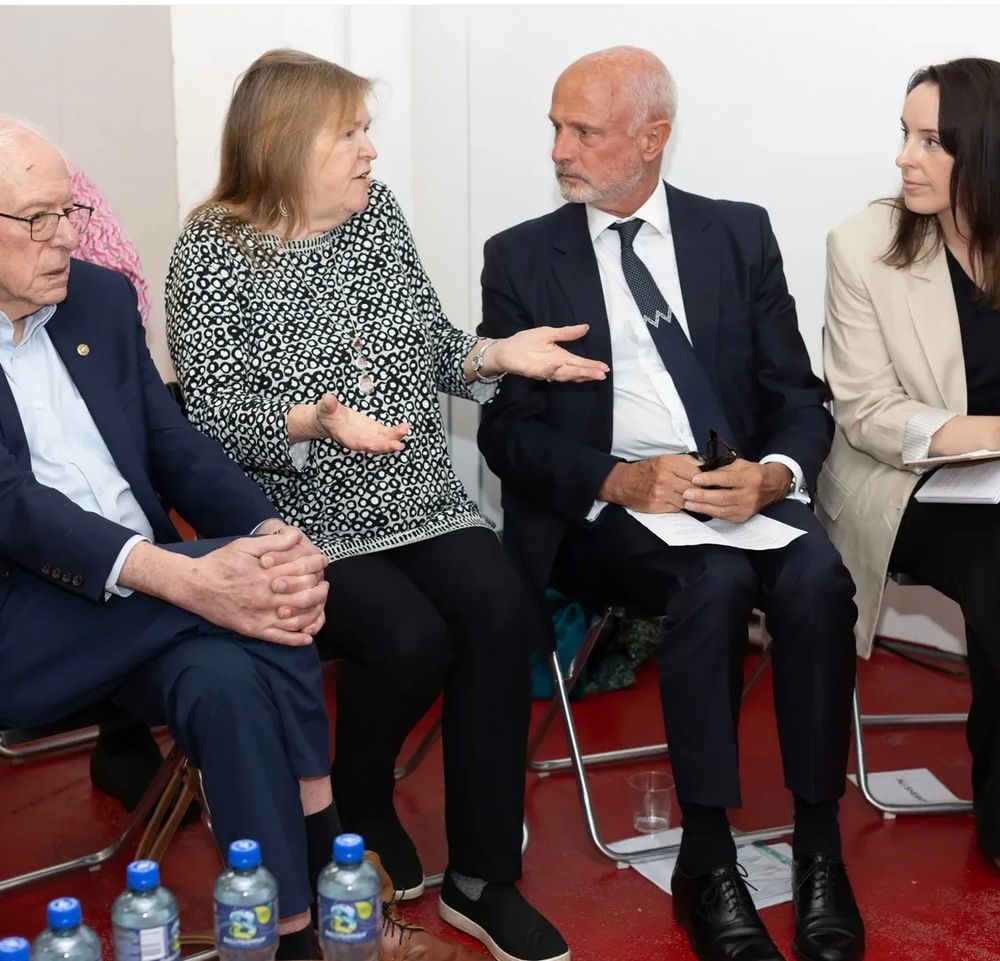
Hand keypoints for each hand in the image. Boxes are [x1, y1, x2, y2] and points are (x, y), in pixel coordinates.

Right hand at [187, 529, 328, 644]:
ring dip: (314, 613)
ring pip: (297, 619)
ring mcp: (260, 617)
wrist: (194, 586)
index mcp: (267, 575)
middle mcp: (266, 598)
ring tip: (320, 605)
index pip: (303, 572)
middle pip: (305, 596)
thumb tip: (297, 536)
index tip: (323, 562)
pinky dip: (296, 639)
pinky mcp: (252, 630)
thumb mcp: (245, 546)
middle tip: (324, 585)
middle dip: (320, 590)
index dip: (317, 565)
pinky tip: (308, 637)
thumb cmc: (220, 563)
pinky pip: (279, 638)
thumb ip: (273, 542)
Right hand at [313, 393, 410, 452]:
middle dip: (386, 446)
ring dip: (395, 438)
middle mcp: (360, 440)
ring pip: (384, 441)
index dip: (366, 445)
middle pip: (374, 446)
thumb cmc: (326, 415)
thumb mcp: (324, 409)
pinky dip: (396, 432)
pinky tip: (405, 427)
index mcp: (347, 437)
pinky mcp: (376, 431)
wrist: (330, 420)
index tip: (375, 446)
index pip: (358, 443)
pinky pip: (388, 434)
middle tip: (398, 445)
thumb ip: (328, 405)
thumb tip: (328, 398)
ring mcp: (369, 437)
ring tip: (405, 430)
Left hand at [487, 325, 608, 382]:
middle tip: (601, 374)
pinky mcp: (532, 371)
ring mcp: (544, 370)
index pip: (579, 363)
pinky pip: (544, 371)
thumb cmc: (526, 342)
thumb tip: (586, 327)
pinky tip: (559, 365)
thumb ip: (567, 333)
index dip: (591, 366)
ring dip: (576, 374)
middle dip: (588, 373)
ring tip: (589, 373)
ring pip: (563, 374)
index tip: (604, 368)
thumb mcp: (549, 333)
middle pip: (574, 371)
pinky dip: (551, 369)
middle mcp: (555, 366)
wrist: (506, 349)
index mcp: (560, 356)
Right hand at [598, 454, 702, 512]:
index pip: (696, 473)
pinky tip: (677, 501)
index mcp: (668, 463)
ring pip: (687, 499)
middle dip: (699, 490)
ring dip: (690, 499)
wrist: (623, 482)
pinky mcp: (657, 506)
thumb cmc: (646, 470)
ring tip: (690, 497)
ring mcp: (661, 493)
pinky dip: (680, 506)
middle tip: (703, 491)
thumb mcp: (664, 459)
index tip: (706, 481)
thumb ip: (684, 461)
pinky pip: (677, 508)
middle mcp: (664, 478)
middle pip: (693, 487)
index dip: (703, 479)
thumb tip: (703, 466)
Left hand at [682, 459, 791, 521]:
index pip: (727, 480)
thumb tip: (703, 474)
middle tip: (687, 493)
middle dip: (702, 496)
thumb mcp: (740, 465)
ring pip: (722, 510)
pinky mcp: (743, 517)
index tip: (695, 479)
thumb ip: (722, 470)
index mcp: (749, 479)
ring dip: (703, 507)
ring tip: (688, 503)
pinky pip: (724, 516)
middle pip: (723, 497)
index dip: (709, 480)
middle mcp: (749, 495)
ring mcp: (746, 508)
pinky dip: (710, 512)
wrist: (772, 486)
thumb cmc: (753, 473)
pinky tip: (699, 508)